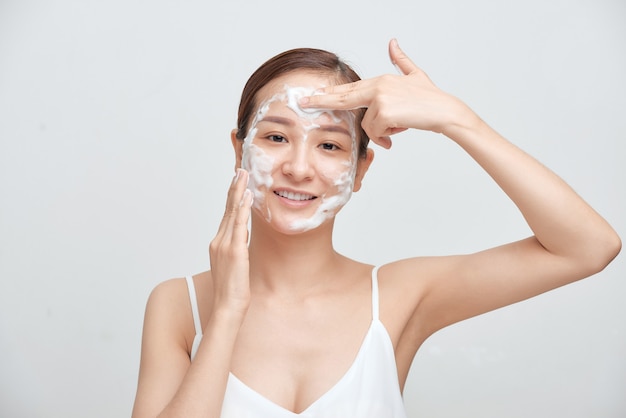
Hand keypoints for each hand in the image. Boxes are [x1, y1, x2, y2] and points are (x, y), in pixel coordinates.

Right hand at [208, 169, 252, 316]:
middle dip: (234, 188)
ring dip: (238, 192)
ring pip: (231, 212)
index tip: (237, 183)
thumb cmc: (232, 291)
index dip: (232, 198)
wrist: (227, 308)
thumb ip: (236, 249)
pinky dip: (242, 208)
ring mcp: (225, 245)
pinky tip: (246, 196)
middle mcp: (219, 241)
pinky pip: (239, 225)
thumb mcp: (234, 265)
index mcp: (218, 244)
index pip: (226, 215)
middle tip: (240, 170)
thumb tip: (243, 236)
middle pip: (227, 209)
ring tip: (243, 175)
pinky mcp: (235, 251)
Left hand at [300, 39, 471, 147]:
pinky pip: (376, 131)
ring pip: (367, 124)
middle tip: (303, 103)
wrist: (445, 111)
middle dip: (322, 101)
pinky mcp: (384, 111)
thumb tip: (392, 42)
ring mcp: (380, 98)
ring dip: (381, 132)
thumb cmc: (430, 98)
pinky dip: (387, 136)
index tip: (313, 94)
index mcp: (380, 80)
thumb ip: (400, 60)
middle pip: (344, 97)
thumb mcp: (414, 75)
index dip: (330, 92)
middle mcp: (377, 86)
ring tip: (398, 129)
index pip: (349, 88)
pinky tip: (400, 130)